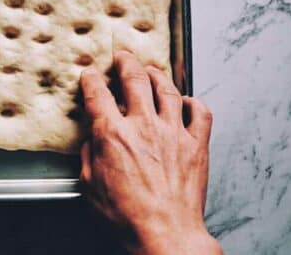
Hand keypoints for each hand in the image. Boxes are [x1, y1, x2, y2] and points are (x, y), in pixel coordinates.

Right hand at [79, 51, 221, 254]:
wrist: (165, 235)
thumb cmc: (127, 217)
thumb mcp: (90, 186)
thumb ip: (90, 155)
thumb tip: (93, 140)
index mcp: (113, 134)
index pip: (98, 94)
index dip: (91, 80)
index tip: (90, 76)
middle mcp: (144, 126)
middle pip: (135, 79)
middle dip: (126, 62)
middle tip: (123, 57)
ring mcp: (173, 133)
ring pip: (168, 89)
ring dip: (157, 75)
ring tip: (151, 70)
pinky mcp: (196, 145)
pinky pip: (201, 113)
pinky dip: (194, 103)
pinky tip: (187, 102)